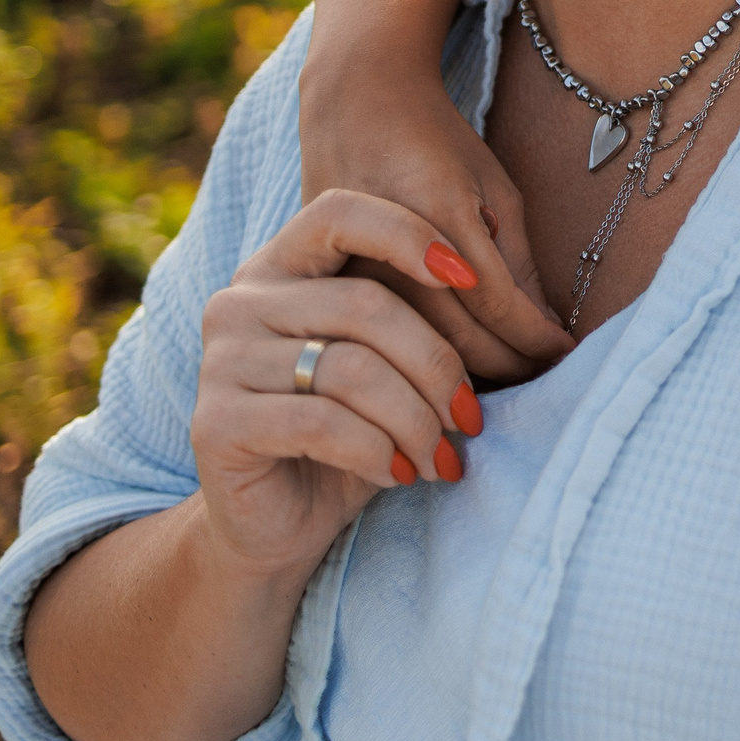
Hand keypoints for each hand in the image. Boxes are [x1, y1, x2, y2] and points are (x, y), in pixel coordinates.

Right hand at [189, 189, 490, 579]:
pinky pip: (323, 422)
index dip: (409, 235)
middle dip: (436, 366)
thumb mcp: (390, 367)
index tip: (470, 277)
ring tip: (440, 458)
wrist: (280, 527)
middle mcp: (240, 302)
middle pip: (367, 303)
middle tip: (469, 419)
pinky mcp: (216, 422)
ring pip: (353, 368)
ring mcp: (221, 360)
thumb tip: (523, 309)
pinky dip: (378, 452)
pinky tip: (398, 475)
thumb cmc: (352, 436)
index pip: (340, 213)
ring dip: (415, 421)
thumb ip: (421, 320)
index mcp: (281, 268)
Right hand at [298, 36, 572, 383]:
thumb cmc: (437, 143)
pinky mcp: (317, 283)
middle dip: (510, 365)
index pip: (495, 302)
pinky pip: (376, 344)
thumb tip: (545, 331)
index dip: (535, 336)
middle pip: (457, 336)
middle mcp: (387, 246)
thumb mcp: (493, 188)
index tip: (566, 351)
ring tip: (506, 383)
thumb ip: (517, 262)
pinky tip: (449, 377)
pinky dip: (421, 365)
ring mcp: (346, 266)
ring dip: (468, 377)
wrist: (354, 106)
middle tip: (545, 375)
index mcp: (437, 213)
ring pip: (417, 351)